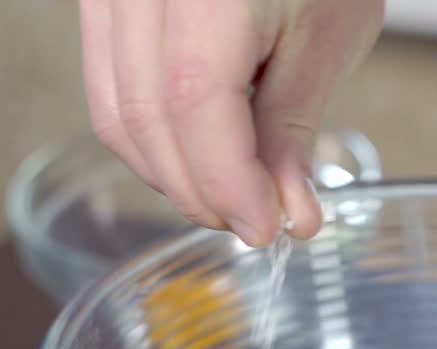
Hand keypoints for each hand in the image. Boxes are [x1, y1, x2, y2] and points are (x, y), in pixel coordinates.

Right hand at [79, 0, 383, 246]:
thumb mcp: (329, 33)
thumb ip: (294, 126)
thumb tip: (286, 212)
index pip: (192, 103)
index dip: (226, 181)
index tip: (266, 227)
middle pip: (142, 117)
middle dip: (199, 189)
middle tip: (253, 219)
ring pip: (114, 111)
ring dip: (171, 172)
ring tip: (231, 191)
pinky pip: (107, 83)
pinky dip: (150, 135)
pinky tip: (197, 150)